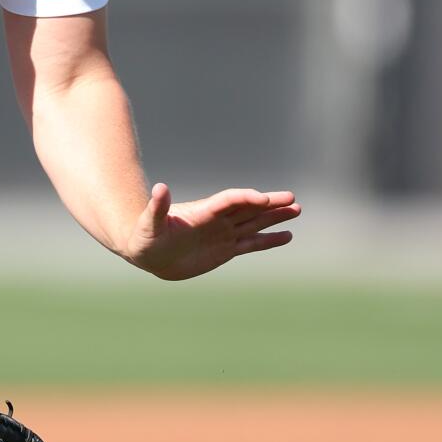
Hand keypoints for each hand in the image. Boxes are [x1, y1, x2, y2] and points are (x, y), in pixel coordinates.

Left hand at [121, 183, 299, 280]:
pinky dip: (269, 240)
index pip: (229, 201)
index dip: (246, 198)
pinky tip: (287, 236)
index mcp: (202, 212)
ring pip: (254, 223)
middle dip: (270, 204)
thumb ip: (157, 207)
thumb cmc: (145, 237)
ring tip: (297, 210)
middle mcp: (217, 220)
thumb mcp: (149, 222)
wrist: (147, 253)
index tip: (264, 199)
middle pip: (248, 208)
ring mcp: (223, 234)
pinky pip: (252, 244)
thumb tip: (160, 188)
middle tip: (292, 198)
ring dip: (275, 217)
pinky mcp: (225, 250)